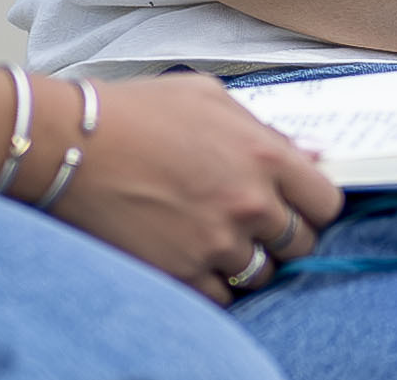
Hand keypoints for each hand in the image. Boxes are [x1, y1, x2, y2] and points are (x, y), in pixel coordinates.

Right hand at [45, 72, 347, 302]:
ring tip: (215, 239)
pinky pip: (221, 297)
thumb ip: (264, 129)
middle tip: (254, 224)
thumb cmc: (134, 113)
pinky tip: (191, 257)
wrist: (70, 145)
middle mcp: (250, 203)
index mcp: (265, 156)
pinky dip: (211, 283)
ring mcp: (217, 243)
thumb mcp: (208, 98)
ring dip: (246, 261)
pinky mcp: (182, 272)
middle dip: (282, 236)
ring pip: (261, 274)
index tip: (298, 206)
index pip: (327, 202)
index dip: (313, 206)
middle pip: (300, 243)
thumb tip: (308, 152)